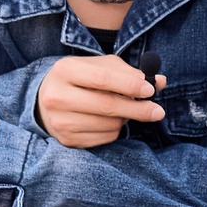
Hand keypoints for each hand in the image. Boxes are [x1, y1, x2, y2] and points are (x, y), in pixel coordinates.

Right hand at [35, 56, 166, 147]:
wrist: (46, 101)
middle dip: (137, 109)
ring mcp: (60, 121)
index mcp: (65, 70)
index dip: (130, 85)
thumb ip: (129, 72)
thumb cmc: (81, 79)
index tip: (150, 90)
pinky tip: (108, 120)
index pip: (103, 78)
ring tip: (122, 109)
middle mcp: (57, 97)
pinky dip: (115, 129)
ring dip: (125, 118)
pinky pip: (105, 138)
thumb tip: (159, 82)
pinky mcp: (67, 140)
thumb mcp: (101, 67)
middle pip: (106, 105)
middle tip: (158, 111)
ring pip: (109, 124)